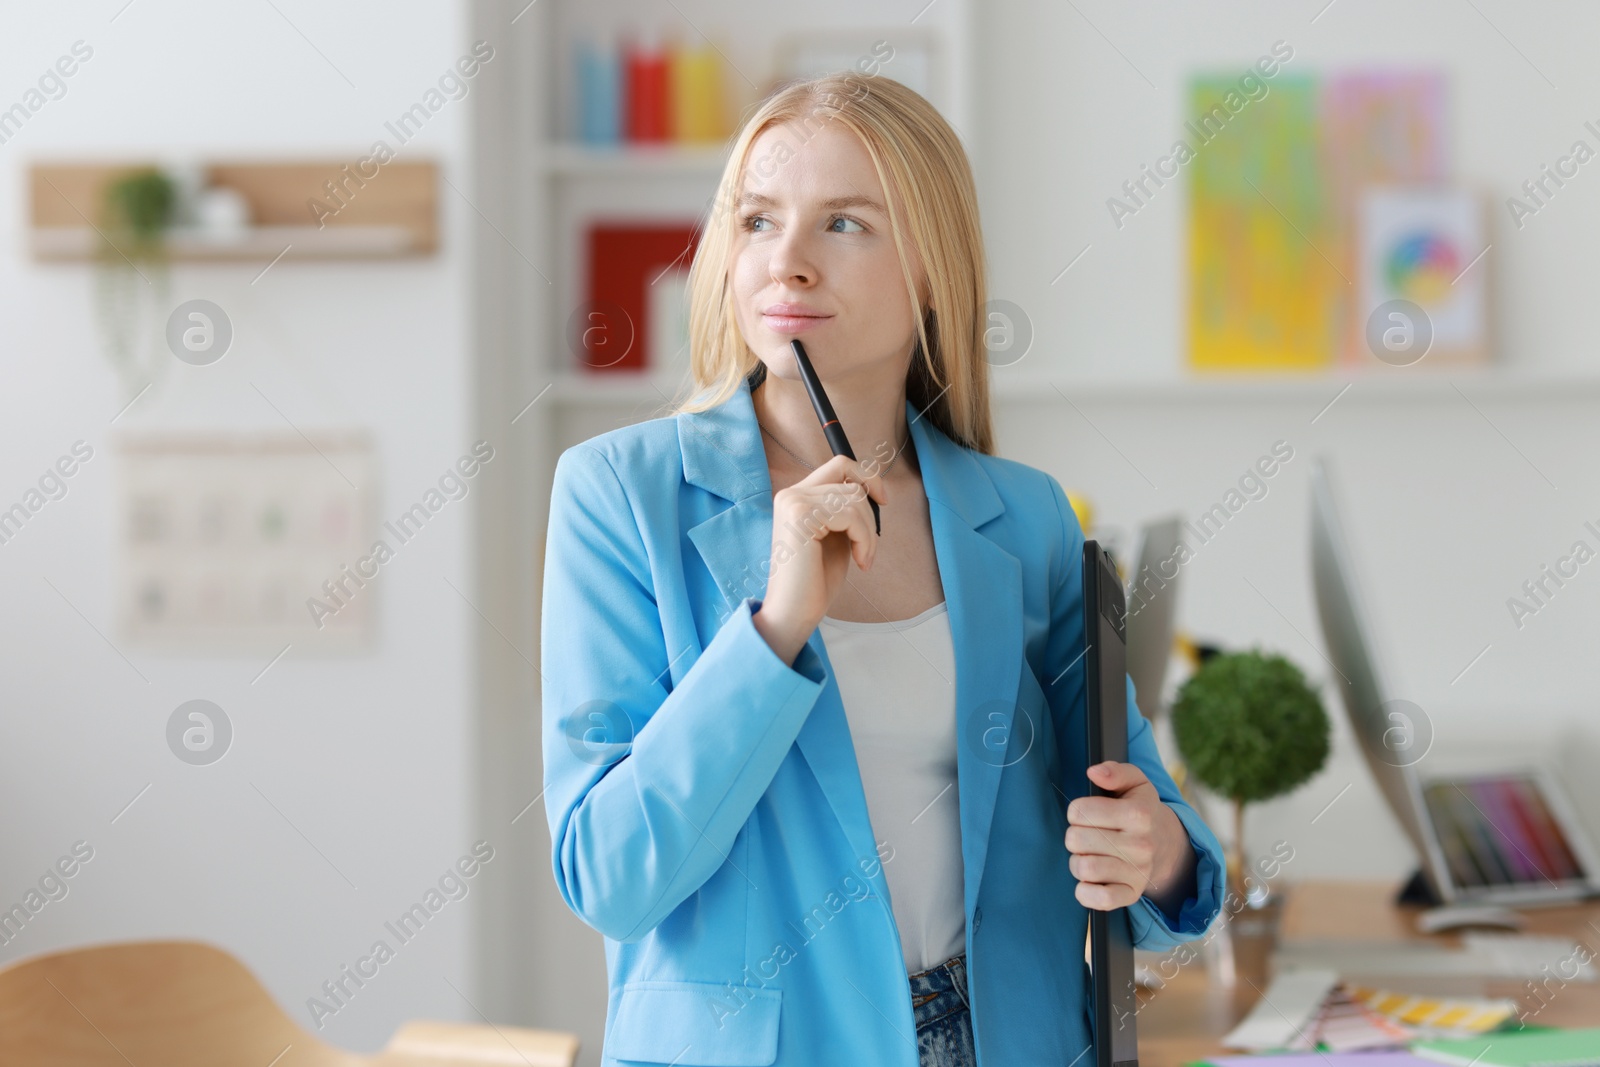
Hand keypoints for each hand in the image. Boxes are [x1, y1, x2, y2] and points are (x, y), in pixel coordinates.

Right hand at [753, 454, 884, 662]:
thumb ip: (845, 510)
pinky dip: (865, 540)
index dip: (866, 477)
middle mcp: (791, 494)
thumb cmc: (815, 580)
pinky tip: (859, 562)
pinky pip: (852, 516)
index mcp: (796, 497)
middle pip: (852, 486)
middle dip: (870, 519)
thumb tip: (871, 487)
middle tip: (866, 551)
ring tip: (862, 558)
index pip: (839, 465)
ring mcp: (793, 502)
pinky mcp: (800, 515)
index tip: (883, 500)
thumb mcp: (836, 535)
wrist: (793, 612)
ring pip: (855, 501)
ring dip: (868, 534)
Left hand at [1065, 761, 1196, 912]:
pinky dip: (1085, 892)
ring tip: (1088, 854)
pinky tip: (1090, 880)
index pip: (1079, 811)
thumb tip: (1094, 773)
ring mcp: (1137, 871)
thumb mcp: (1135, 783)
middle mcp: (1140, 844)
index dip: (1076, 811)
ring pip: (1083, 868)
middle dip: (1074, 836)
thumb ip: (1115, 771)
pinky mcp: (1131, 894)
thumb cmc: (1141, 810)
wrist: (1166, 846)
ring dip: (1077, 861)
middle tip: (1086, 835)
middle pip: (1076, 839)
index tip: (1086, 813)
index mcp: (1138, 814)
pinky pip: (1099, 900)